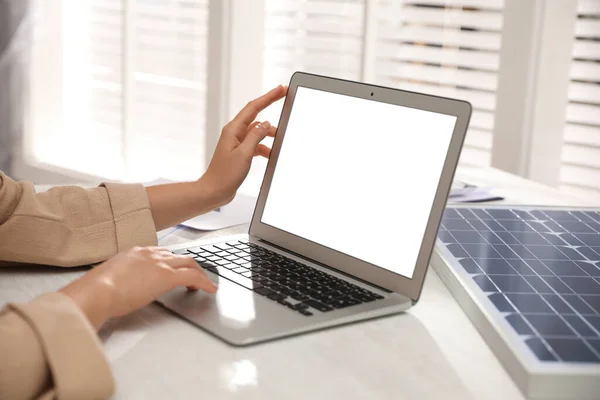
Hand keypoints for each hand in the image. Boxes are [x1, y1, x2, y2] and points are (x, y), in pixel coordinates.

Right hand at [60, 247, 216, 328]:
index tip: (175, 268)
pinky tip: (210, 290)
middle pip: (178, 256)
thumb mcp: (111, 278)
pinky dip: (204, 283)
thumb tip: (123, 287)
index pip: (161, 253)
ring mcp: (159, 263)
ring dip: (199, 274)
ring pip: (189, 264)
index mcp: (135, 252)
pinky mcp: (167, 276)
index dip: (172, 261)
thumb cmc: (96, 290)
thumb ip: (122, 278)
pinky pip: (193, 277)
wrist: (97, 291)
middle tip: (196, 276)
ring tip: (205, 284)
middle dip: (190, 266)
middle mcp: (149, 253)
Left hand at [144, 85, 286, 229]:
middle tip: (285, 103)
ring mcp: (236, 143)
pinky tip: (270, 154)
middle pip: (256, 117)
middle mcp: (234, 133)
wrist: (213, 191)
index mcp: (233, 130)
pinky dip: (264, 147)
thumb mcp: (244, 154)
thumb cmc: (224, 175)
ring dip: (268, 135)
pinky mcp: (239, 153)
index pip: (254, 107)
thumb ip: (256, 136)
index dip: (269, 97)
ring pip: (257, 132)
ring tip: (280, 140)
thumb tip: (266, 123)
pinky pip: (255, 145)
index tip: (281, 89)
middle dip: (271, 111)